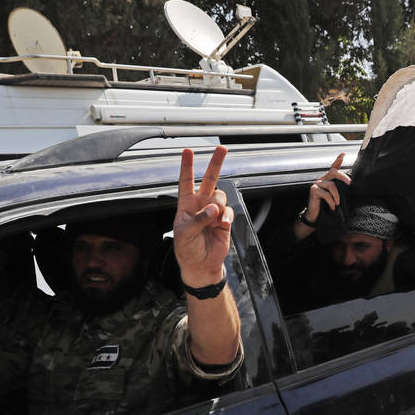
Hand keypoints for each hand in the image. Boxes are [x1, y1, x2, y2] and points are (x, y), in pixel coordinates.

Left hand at [175, 146, 233, 287]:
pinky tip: (222, 226)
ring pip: (221, 196)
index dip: (187, 166)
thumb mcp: (184, 234)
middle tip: (222, 148)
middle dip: (216, 163)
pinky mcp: (224, 221)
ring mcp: (214, 212)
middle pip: (209, 180)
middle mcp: (201, 205)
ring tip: (214, 221)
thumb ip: (198, 219)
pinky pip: (230, 212)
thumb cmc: (187, 249)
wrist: (201, 265)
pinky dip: (227, 218)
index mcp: (186, 205)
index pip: (186, 181)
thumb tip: (212, 209)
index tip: (188, 151)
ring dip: (219, 206)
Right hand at [303, 152, 351, 223]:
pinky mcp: (314, 190)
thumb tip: (349, 185)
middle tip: (350, 183)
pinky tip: (332, 207)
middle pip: (334, 172)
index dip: (338, 160)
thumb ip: (340, 189)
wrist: (316, 215)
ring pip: (331, 185)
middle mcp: (322, 179)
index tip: (343, 154)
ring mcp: (317, 184)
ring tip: (337, 204)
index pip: (333, 168)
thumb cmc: (326, 205)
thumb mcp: (335, 196)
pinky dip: (331, 202)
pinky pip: (326, 194)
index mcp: (328, 179)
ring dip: (336, 196)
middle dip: (343, 176)